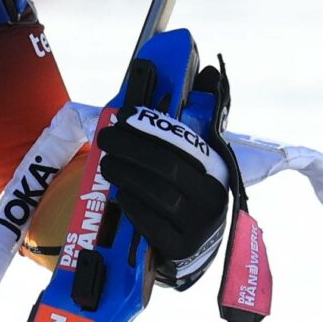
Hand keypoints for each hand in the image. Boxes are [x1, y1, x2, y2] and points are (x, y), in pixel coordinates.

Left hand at [94, 105, 229, 288]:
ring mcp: (197, 227)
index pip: (185, 144)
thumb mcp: (199, 163)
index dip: (153, 128)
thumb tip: (211, 71)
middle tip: (105, 138)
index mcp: (217, 172)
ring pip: (158, 194)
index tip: (125, 116)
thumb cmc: (190, 196)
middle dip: (131, 148)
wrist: (197, 250)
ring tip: (107, 163)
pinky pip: (151, 224)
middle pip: (167, 167)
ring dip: (126, 174)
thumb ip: (199, 120)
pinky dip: (132, 205)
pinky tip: (120, 193)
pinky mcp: (180, 249)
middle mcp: (212, 199)